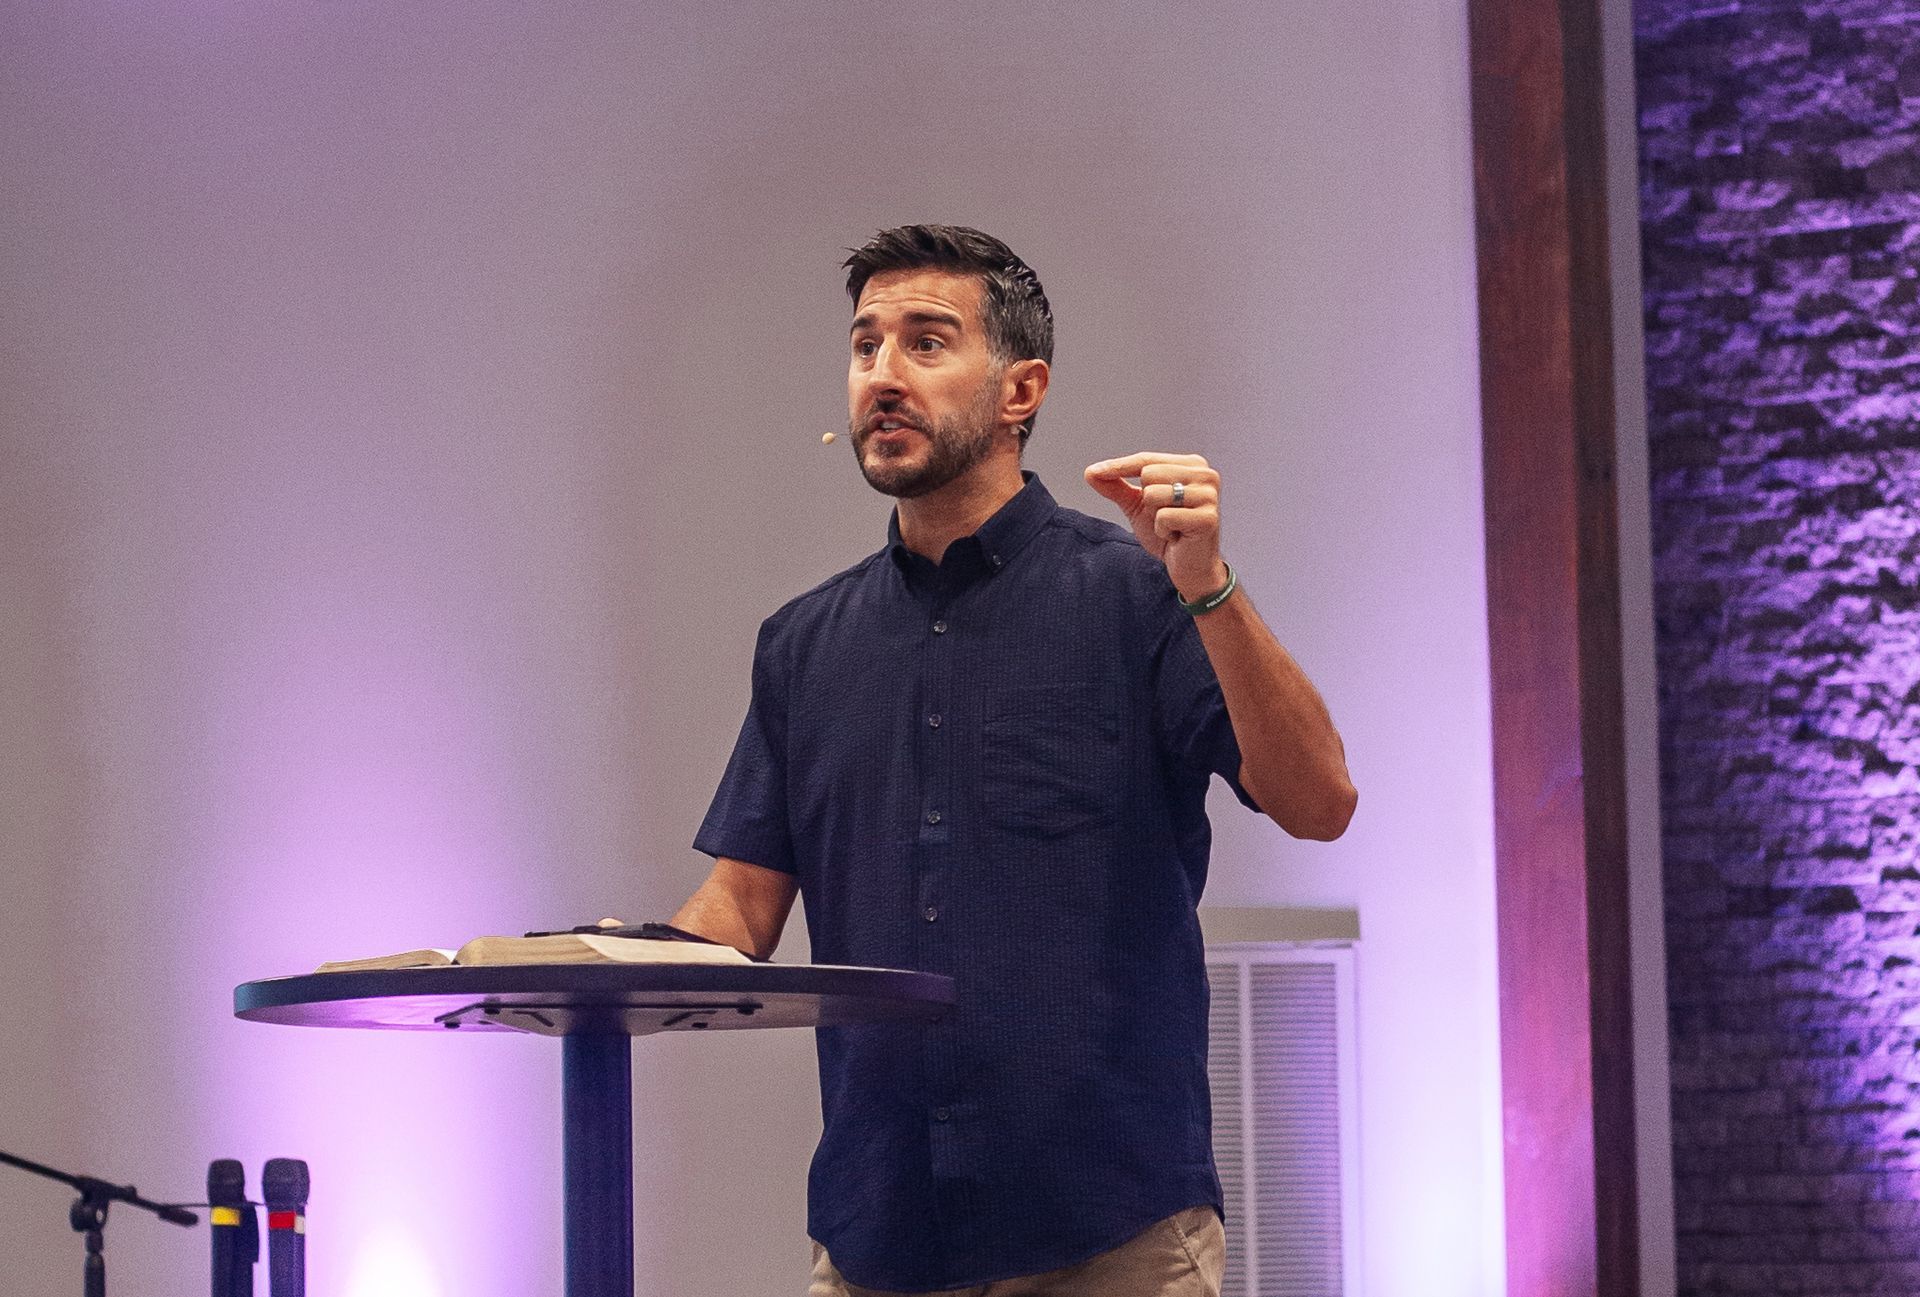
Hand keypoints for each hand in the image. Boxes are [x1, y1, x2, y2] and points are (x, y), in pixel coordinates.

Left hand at [1084, 452, 1228, 601]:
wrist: (1189, 567)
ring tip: (1172, 526)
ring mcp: (1209, 495)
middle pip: (1148, 474)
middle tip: (1164, 517)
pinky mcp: (1208, 518)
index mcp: (1191, 465)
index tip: (1093, 472)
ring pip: (1154, 494)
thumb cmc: (1168, 533)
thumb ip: (1117, 487)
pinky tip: (1177, 536)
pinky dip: (1163, 531)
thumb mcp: (1138, 506)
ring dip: (1155, 517)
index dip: (1118, 466)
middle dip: (1147, 501)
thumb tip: (1090, 472)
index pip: (1146, 460)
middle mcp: (1205, 474)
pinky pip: (1164, 517)